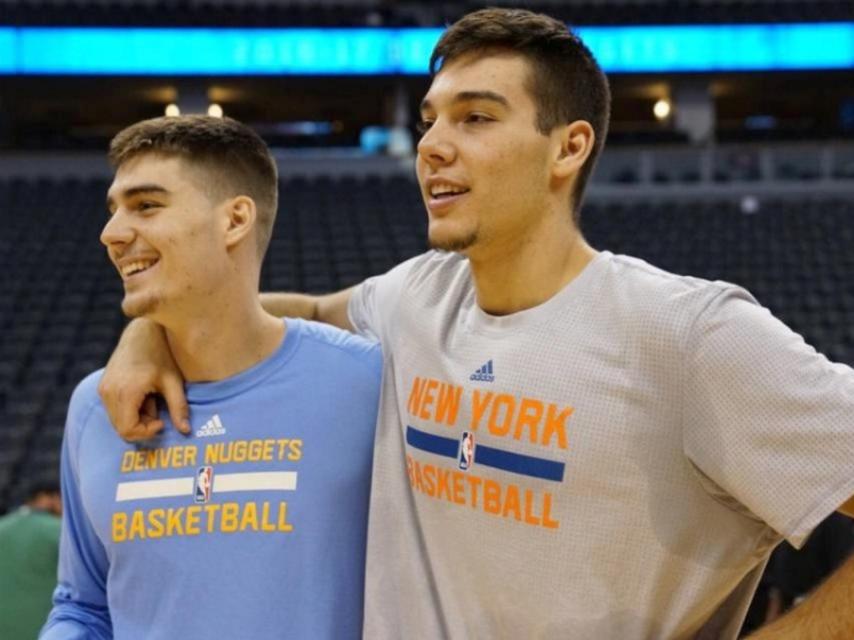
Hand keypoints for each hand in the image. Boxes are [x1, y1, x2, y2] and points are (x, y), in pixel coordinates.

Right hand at [98, 319, 190, 440]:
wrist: (142, 331)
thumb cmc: (162, 354)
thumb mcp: (173, 381)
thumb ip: (179, 407)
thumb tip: (185, 431)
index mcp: (126, 391)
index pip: (128, 430)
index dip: (147, 432)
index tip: (162, 421)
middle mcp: (109, 392)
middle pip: (121, 428)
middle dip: (142, 425)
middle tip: (158, 407)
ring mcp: (103, 388)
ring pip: (117, 420)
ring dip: (137, 417)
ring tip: (152, 398)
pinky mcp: (103, 386)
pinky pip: (114, 410)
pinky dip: (130, 410)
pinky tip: (144, 394)